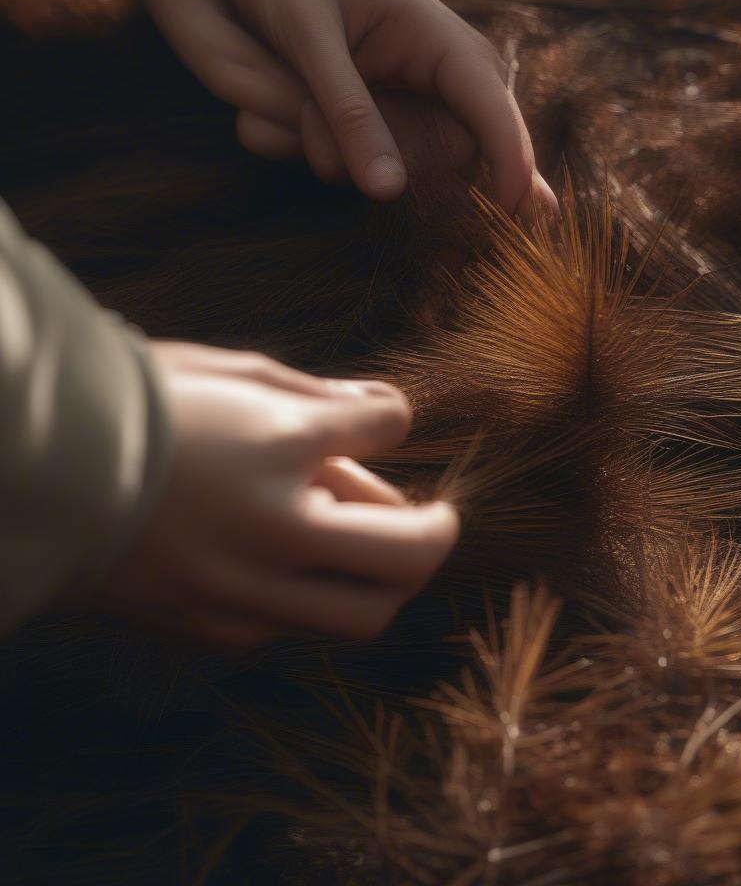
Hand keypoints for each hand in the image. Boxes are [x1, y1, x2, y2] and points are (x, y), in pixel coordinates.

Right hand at [87, 342, 457, 648]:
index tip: (381, 423)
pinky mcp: (212, 626)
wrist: (36, 471)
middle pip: (409, 555)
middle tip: (438, 518)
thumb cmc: (135, 407)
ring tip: (373, 549)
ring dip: (387, 580)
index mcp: (280, 445)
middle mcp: (275, 527)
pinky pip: (295, 625)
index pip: (388, 427)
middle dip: (438, 533)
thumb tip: (386, 409)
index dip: (394, 420)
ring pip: (364, 614)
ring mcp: (244, 589)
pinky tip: (289, 565)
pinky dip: (312, 596)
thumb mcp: (231, 376)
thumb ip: (319, 397)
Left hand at [105, 0, 556, 218]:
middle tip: (310, 111)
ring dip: (354, 156)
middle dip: (385, 154)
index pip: (494, 111)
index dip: (511, 164)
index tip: (514, 211)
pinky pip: (397, 168)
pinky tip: (325, 130)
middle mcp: (456, 78)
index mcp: (445, 40)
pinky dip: (353, 158)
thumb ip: (348, 113)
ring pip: (418, 171)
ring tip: (305, 106)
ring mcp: (435, 105)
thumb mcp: (308, 37)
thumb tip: (389, 192)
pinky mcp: (409, 126)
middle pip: (453, 158)